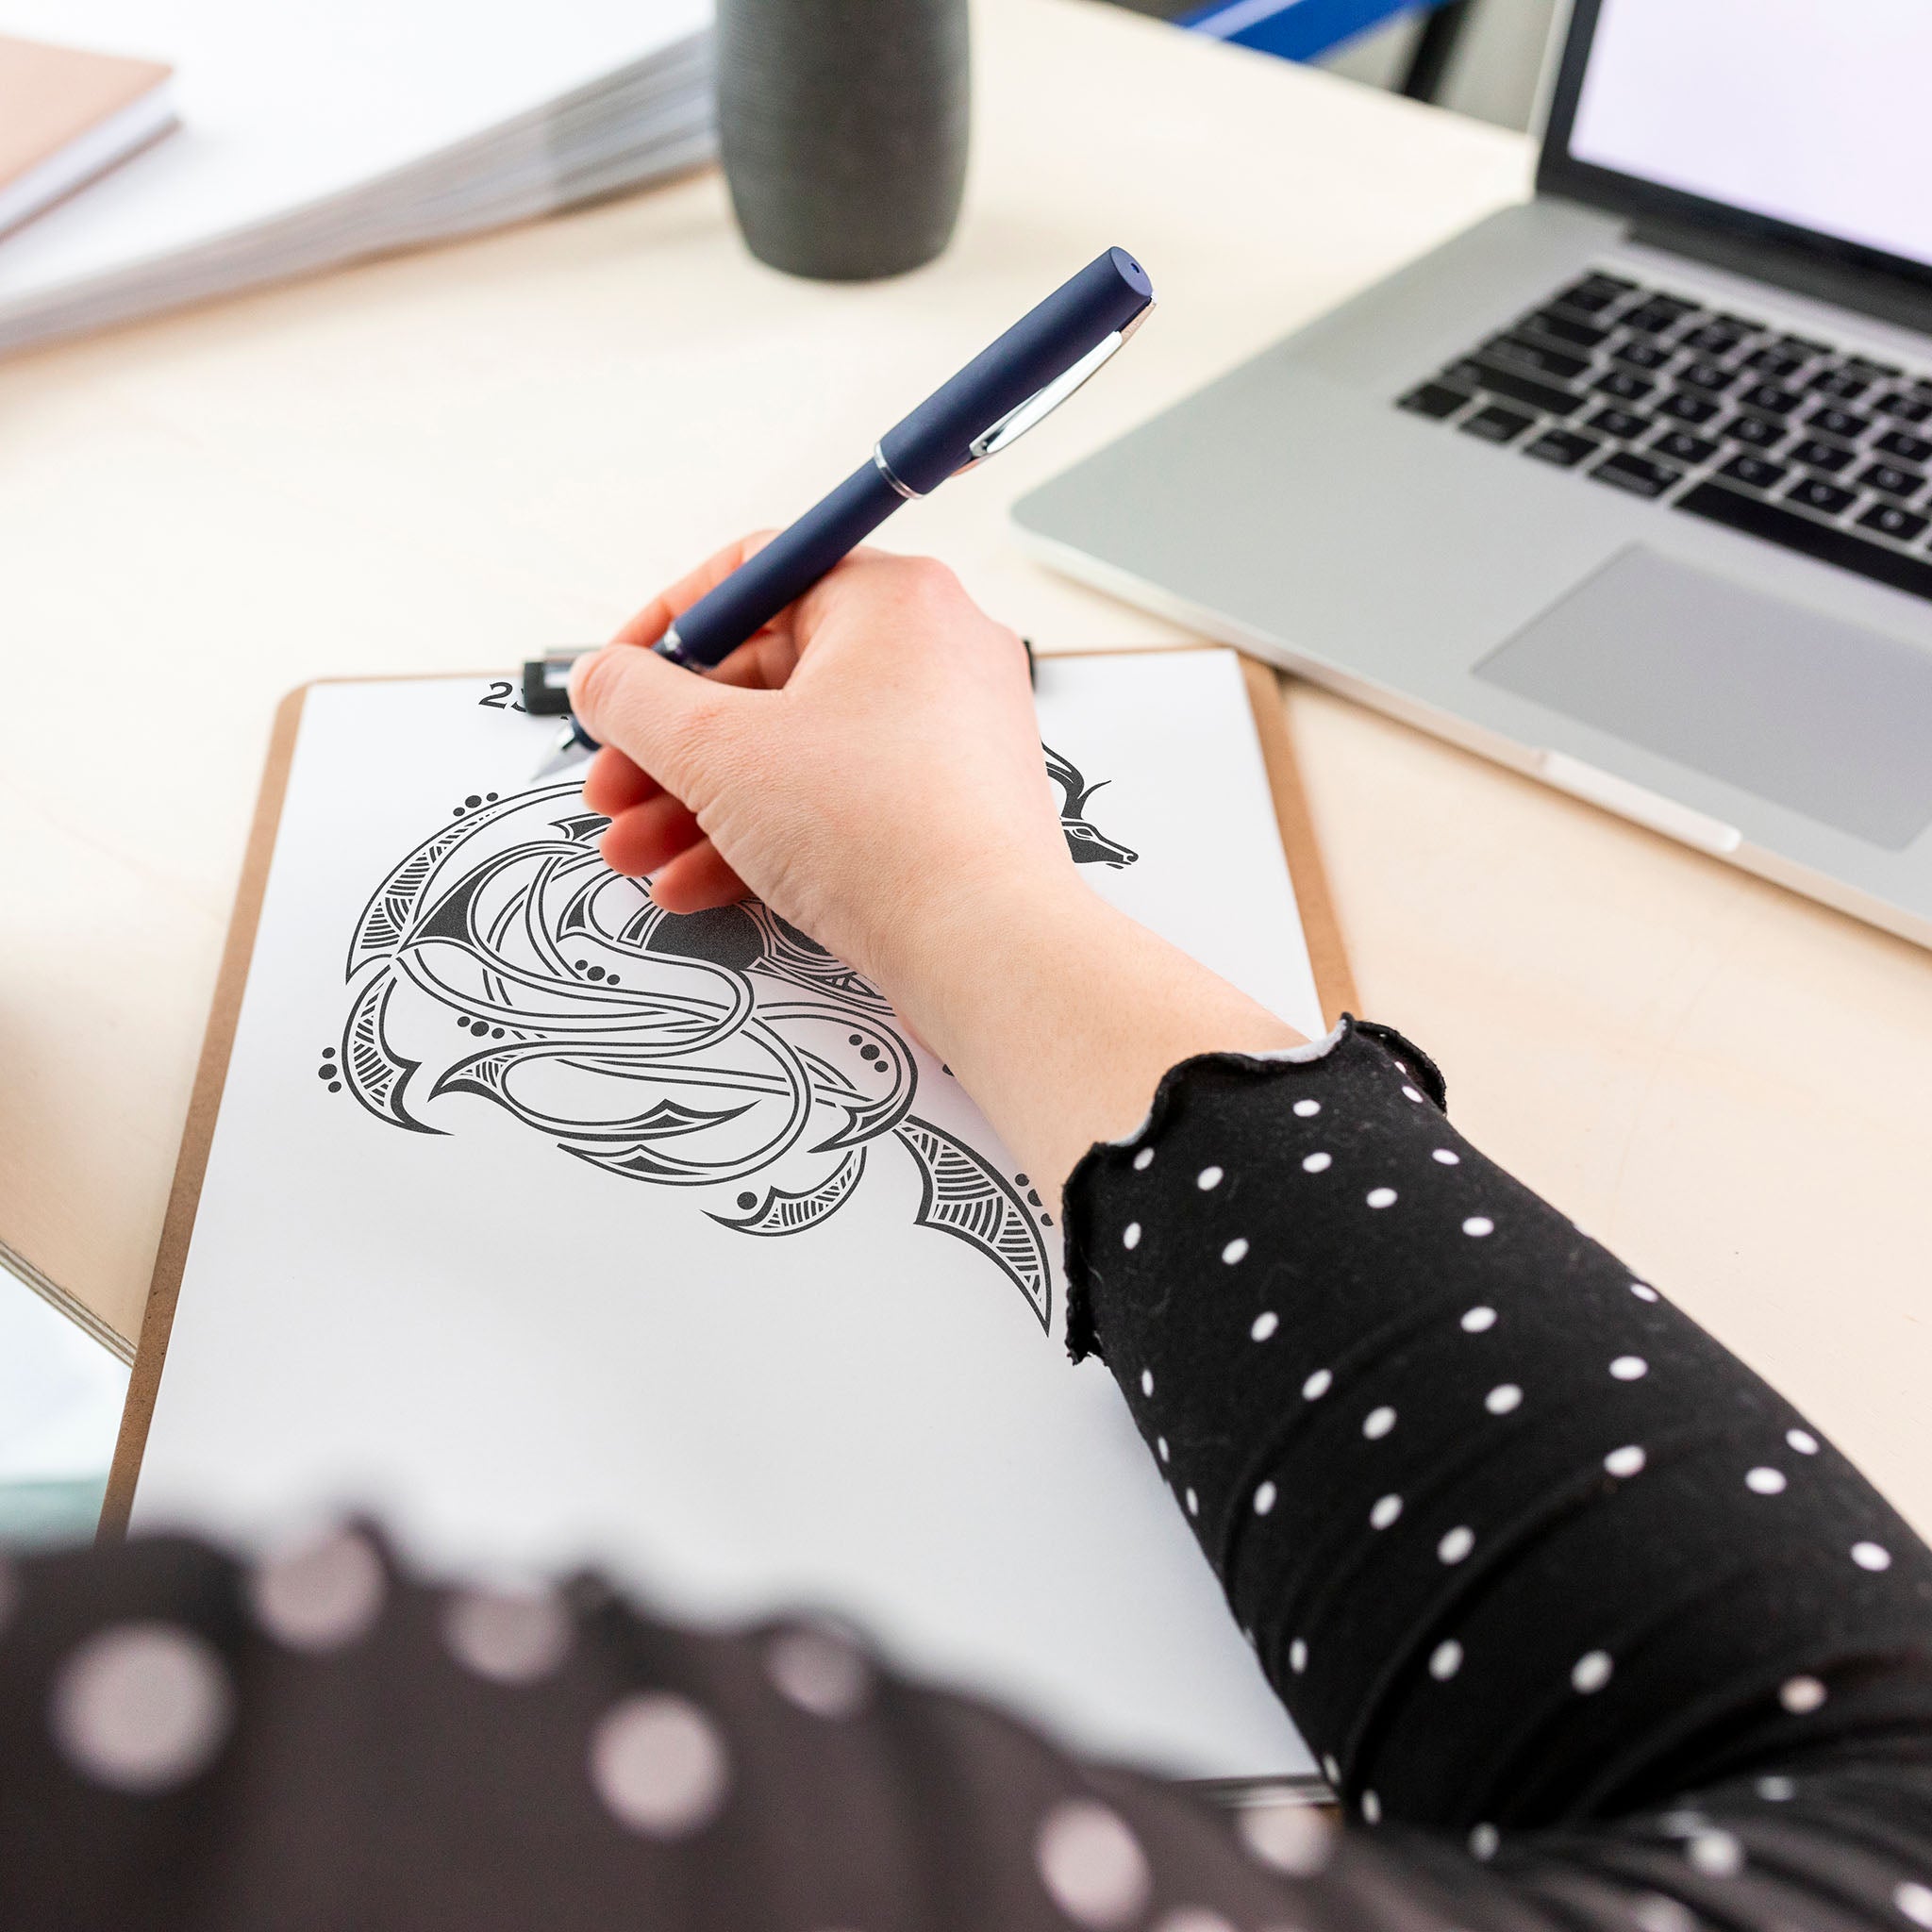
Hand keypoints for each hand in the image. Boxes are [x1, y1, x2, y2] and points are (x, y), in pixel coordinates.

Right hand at [571, 539, 1075, 998]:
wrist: (986, 951)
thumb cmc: (881, 833)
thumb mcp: (716, 751)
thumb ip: (635, 700)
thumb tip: (602, 679)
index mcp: (891, 599)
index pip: (754, 576)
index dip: (664, 630)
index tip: (617, 682)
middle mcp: (932, 653)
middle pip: (764, 678)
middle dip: (670, 748)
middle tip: (612, 791)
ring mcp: (948, 736)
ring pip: (794, 753)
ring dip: (699, 804)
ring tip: (636, 854)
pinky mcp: (948, 810)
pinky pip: (838, 804)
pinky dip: (765, 837)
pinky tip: (695, 884)